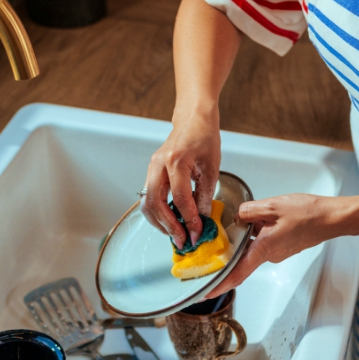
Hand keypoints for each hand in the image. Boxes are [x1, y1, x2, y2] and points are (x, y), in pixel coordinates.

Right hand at [142, 112, 220, 248]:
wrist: (192, 119)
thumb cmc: (204, 137)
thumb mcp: (211, 167)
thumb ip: (204, 195)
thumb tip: (202, 220)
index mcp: (176, 160)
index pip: (180, 198)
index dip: (189, 219)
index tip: (196, 233)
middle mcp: (159, 164)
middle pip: (155, 203)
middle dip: (169, 226)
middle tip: (182, 240)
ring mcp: (151, 168)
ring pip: (147, 203)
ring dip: (160, 223)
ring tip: (175, 235)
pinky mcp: (151, 172)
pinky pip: (149, 198)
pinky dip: (157, 213)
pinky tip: (170, 222)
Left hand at [209, 194, 336, 296]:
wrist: (331, 218)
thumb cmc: (307, 214)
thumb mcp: (272, 206)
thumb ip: (248, 211)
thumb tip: (237, 217)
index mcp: (264, 249)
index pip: (237, 273)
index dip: (220, 285)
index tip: (206, 293)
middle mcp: (270, 255)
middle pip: (242, 257)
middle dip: (230, 250)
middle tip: (215, 242)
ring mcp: (278, 252)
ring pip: (253, 246)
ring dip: (246, 236)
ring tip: (243, 220)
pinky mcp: (284, 246)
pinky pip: (263, 242)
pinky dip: (257, 234)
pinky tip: (259, 219)